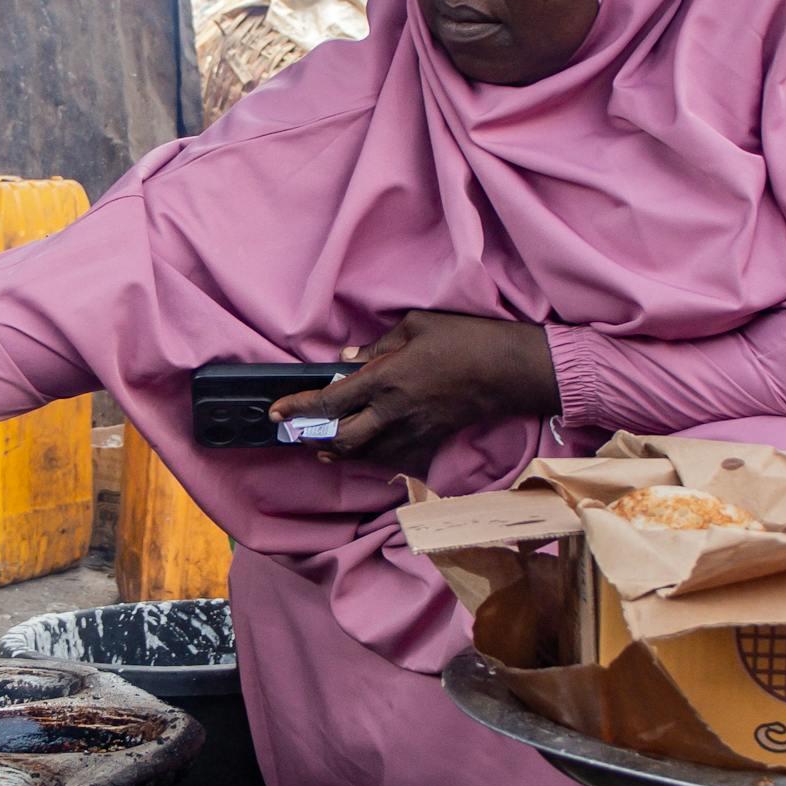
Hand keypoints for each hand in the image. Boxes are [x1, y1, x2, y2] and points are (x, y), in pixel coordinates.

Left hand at [270, 312, 559, 472]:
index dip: (297, 410)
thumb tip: (346, 358)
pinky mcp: (429, 443)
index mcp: (385, 380)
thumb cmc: (465, 339)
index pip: (329, 402)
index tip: (276, 413)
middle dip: (312, 439)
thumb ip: (376, 346)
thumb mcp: (416, 326)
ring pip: (363, 455)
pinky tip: (364, 450)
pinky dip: (370, 457)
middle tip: (296, 432)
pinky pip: (390, 459)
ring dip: (337, 452)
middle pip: (340, 440)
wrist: (509, 372)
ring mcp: (412, 433)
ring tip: (321, 445)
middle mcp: (393, 413)